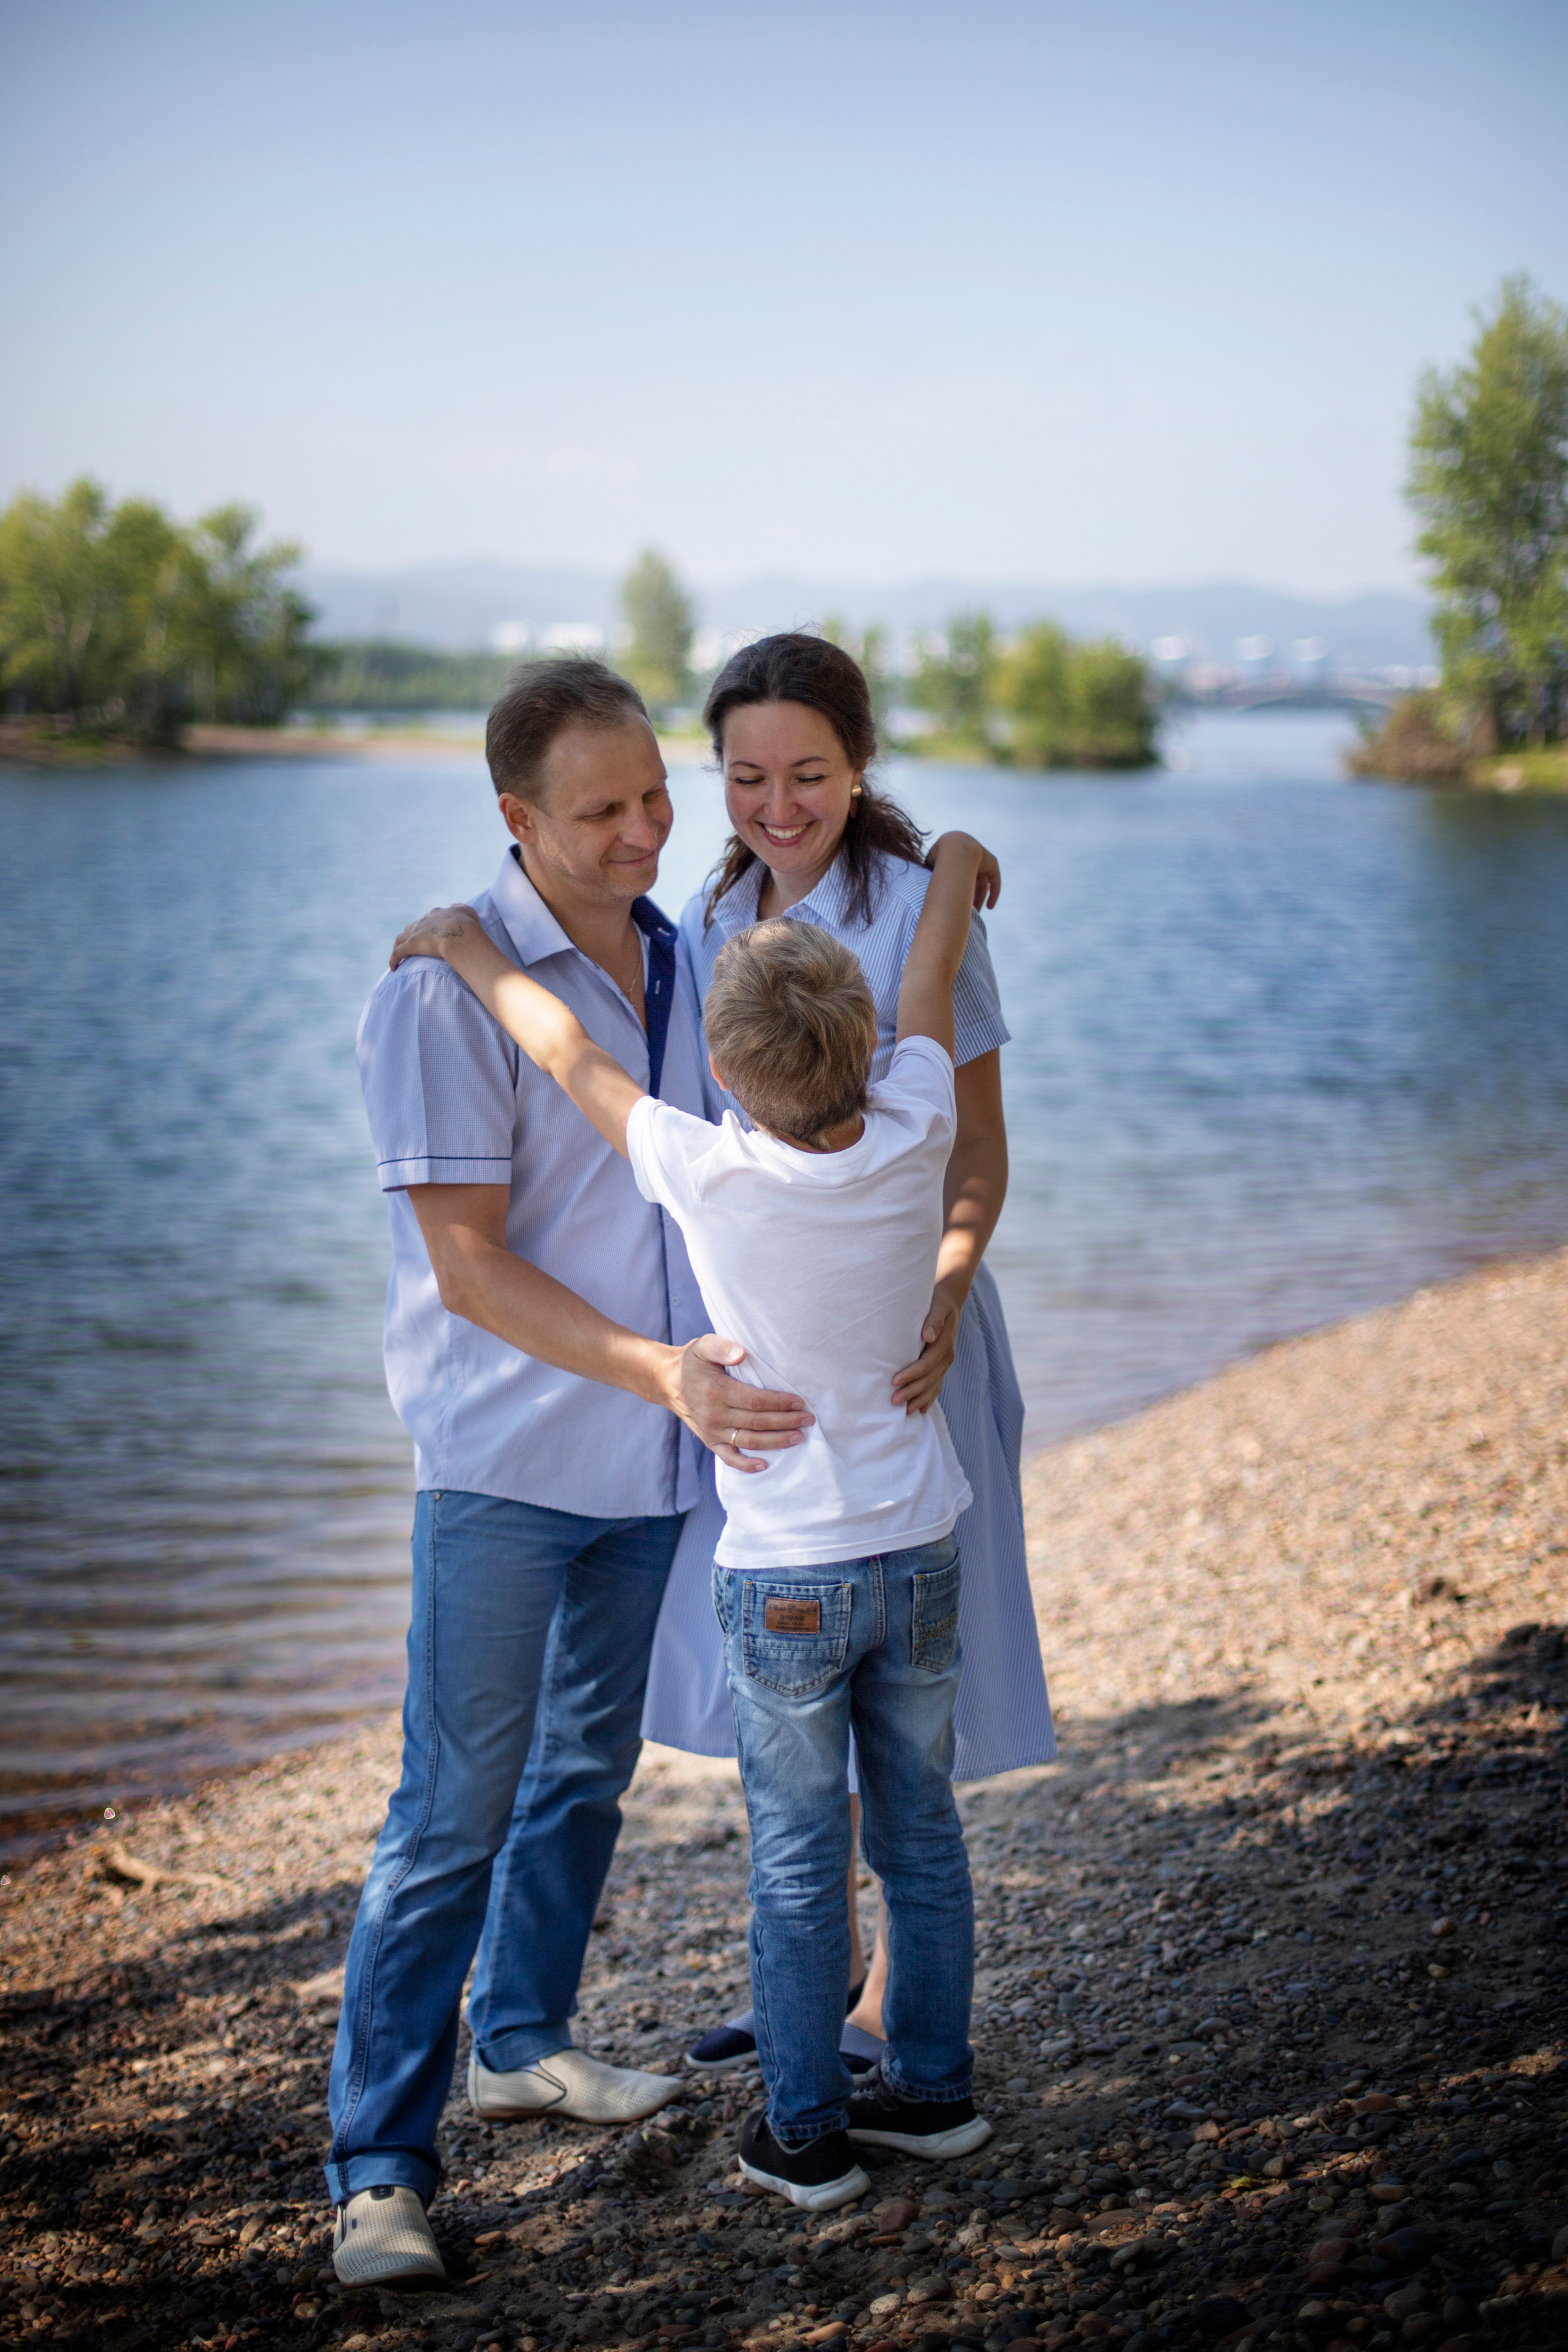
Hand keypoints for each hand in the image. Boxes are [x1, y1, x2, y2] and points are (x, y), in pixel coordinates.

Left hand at [390, 904, 482, 969]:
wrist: (460, 934)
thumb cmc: (467, 925)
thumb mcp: (468, 911)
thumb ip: (461, 908)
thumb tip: (455, 906)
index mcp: (436, 914)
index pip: (427, 918)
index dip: (426, 925)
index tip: (427, 932)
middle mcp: (424, 921)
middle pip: (411, 927)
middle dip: (409, 934)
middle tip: (410, 944)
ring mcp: (416, 933)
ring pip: (400, 938)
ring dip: (397, 945)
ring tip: (398, 955)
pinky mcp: (411, 945)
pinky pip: (397, 953)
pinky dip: (393, 959)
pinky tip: (393, 968)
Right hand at [670, 1334, 813, 1473]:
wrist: (668, 1381)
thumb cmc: (692, 1361)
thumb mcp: (704, 1346)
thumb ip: (722, 1347)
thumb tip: (741, 1355)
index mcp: (716, 1391)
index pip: (756, 1401)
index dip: (780, 1403)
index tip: (800, 1402)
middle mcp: (714, 1415)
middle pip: (758, 1423)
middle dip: (786, 1422)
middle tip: (808, 1419)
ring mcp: (712, 1431)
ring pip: (749, 1441)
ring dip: (776, 1441)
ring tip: (798, 1437)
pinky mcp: (709, 1441)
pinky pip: (729, 1458)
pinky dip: (746, 1465)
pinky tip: (765, 1466)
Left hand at [891, 1281, 961, 1414]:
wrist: (949, 1300)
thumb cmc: (937, 1300)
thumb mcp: (937, 1304)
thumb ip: (933, 1319)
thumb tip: (928, 1336)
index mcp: (944, 1343)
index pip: (926, 1363)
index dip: (911, 1374)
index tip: (895, 1381)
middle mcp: (946, 1355)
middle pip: (928, 1379)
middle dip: (911, 1391)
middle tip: (893, 1401)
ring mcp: (945, 1362)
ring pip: (933, 1385)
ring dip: (919, 1398)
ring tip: (905, 1411)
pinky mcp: (942, 1365)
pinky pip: (937, 1384)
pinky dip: (929, 1397)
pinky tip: (920, 1409)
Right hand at [926, 833, 1000, 909]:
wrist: (953, 849)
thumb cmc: (938, 859)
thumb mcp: (930, 868)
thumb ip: (931, 876)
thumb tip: (928, 892)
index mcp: (956, 855)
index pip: (958, 876)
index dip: (957, 890)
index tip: (954, 903)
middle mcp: (969, 856)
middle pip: (971, 881)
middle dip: (968, 897)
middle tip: (966, 911)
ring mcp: (981, 858)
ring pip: (983, 883)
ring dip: (980, 898)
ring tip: (977, 913)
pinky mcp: (991, 862)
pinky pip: (994, 880)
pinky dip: (993, 893)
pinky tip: (990, 906)